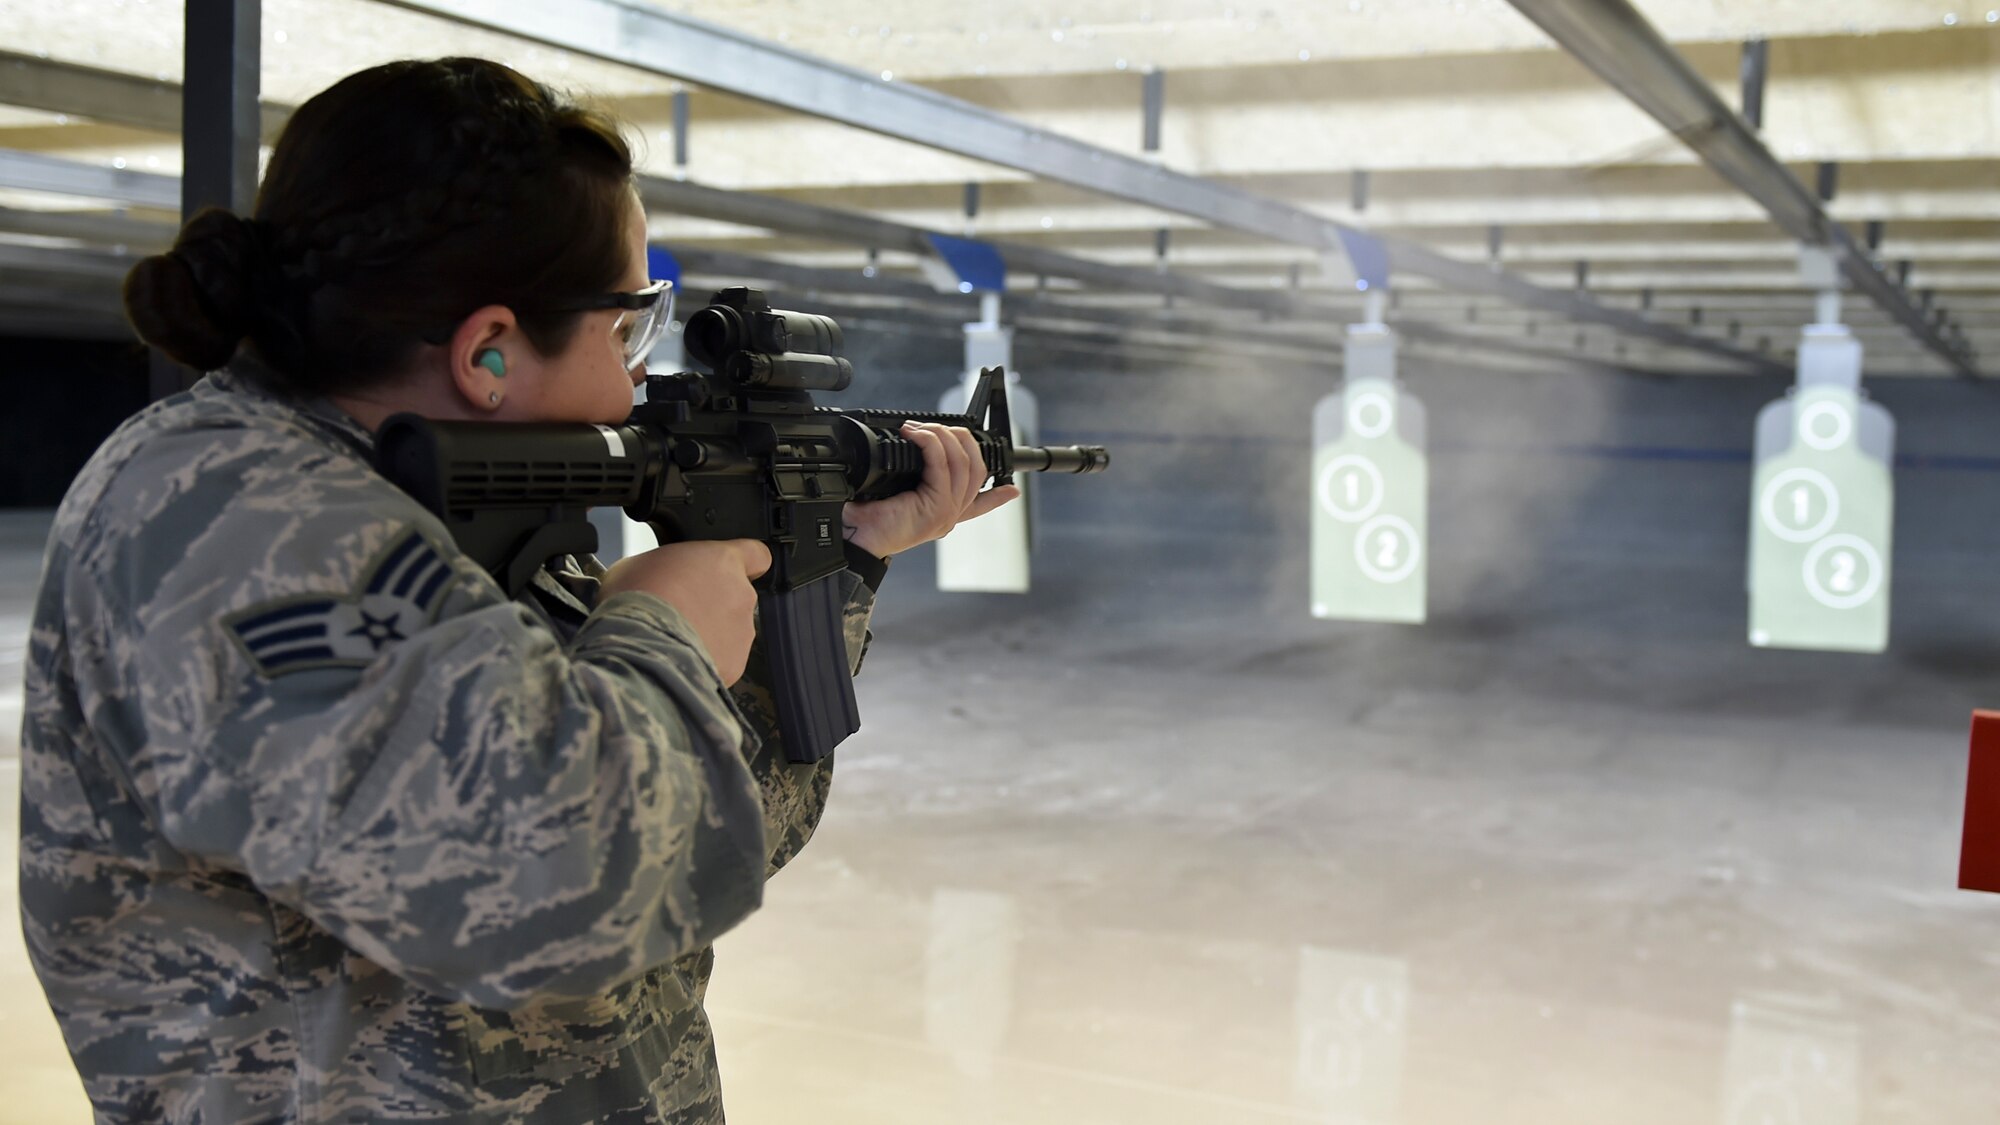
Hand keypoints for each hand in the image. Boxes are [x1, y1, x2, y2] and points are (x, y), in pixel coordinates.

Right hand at [600, 539, 771, 683]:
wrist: (638, 647)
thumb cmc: (635, 599)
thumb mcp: (638, 563)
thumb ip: (665, 567)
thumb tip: (657, 577)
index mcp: (723, 561)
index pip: (757, 554)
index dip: (745, 562)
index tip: (731, 570)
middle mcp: (742, 595)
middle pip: (736, 597)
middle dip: (714, 605)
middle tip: (681, 612)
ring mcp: (742, 633)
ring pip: (731, 632)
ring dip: (710, 634)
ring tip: (675, 640)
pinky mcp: (735, 664)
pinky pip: (723, 660)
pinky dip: (706, 661)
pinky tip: (678, 659)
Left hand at [843, 422, 1021, 557]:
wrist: (855, 539)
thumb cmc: (866, 517)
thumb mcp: (892, 492)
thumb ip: (908, 478)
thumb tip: (906, 450)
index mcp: (943, 513)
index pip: (980, 504)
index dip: (998, 497)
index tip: (1012, 490)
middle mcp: (950, 515)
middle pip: (977, 469)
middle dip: (961, 438)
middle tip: (934, 426)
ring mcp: (947, 512)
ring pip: (963, 462)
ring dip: (943, 435)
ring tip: (921, 428)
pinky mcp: (937, 508)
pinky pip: (942, 466)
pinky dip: (931, 444)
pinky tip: (916, 436)